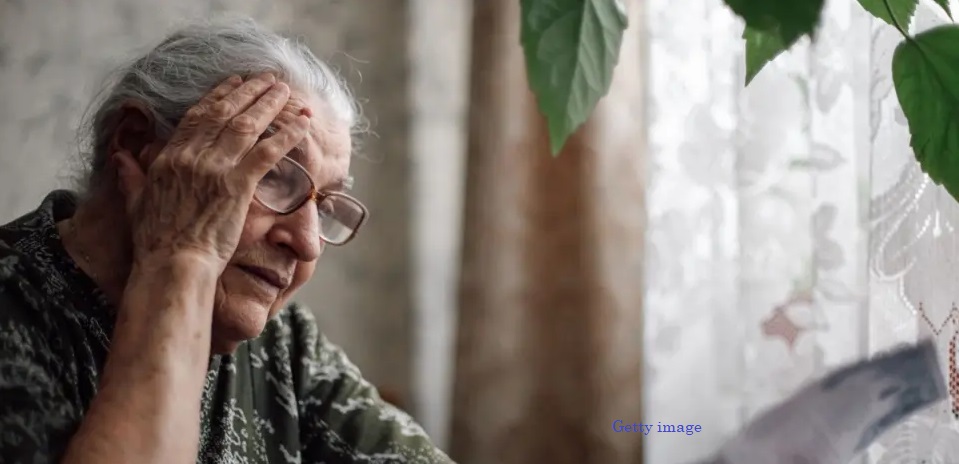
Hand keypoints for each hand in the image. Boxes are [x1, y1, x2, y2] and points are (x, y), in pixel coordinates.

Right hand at [114, 74, 310, 271]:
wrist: (173, 266)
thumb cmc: (156, 243)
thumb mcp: (136, 203)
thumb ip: (131, 176)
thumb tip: (120, 157)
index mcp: (168, 158)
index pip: (196, 117)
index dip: (218, 96)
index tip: (235, 81)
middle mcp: (191, 157)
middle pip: (225, 114)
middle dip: (249, 92)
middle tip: (268, 79)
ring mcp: (215, 169)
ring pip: (247, 126)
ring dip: (269, 104)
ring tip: (285, 91)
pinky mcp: (237, 186)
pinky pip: (267, 152)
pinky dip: (287, 135)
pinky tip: (303, 123)